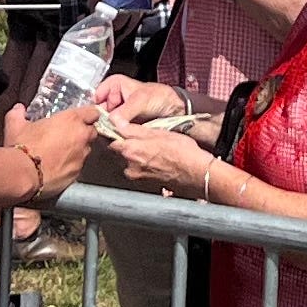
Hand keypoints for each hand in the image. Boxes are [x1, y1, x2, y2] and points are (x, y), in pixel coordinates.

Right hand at [6, 103, 103, 199]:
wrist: (24, 174)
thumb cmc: (23, 147)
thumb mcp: (15, 125)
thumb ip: (18, 114)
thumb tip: (18, 109)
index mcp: (71, 120)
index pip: (92, 112)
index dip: (87, 115)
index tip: (79, 118)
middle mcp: (81, 137)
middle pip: (92, 132)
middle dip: (83, 133)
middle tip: (67, 136)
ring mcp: (81, 157)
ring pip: (86, 151)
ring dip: (77, 150)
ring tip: (60, 153)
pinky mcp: (77, 174)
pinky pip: (78, 167)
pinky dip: (71, 166)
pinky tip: (57, 167)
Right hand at [94, 74, 187, 124]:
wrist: (176, 109)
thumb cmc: (161, 97)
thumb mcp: (141, 101)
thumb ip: (125, 111)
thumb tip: (112, 121)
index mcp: (116, 85)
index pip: (98, 94)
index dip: (96, 104)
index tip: (97, 115)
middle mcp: (116, 99)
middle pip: (101, 110)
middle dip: (102, 119)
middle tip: (104, 127)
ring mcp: (120, 112)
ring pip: (107, 121)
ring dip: (109, 128)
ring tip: (111, 133)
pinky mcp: (125, 124)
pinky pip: (116, 129)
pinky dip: (116, 133)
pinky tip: (117, 137)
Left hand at [109, 121, 223, 196]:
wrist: (196, 173)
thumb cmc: (181, 151)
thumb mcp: (158, 132)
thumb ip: (133, 129)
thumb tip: (116, 122)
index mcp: (130, 150)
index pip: (109, 140)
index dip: (114, 132)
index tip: (119, 127)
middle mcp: (129, 166)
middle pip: (118, 152)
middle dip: (125, 144)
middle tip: (140, 137)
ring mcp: (136, 177)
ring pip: (128, 161)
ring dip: (134, 154)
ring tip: (151, 149)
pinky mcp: (144, 183)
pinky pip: (137, 170)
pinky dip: (142, 164)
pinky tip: (155, 159)